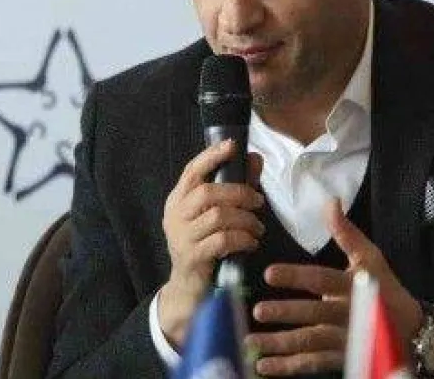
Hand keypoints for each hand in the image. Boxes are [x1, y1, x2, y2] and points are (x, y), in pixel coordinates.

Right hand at [158, 140, 264, 346]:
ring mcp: (180, 237)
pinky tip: (251, 242)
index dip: (211, 156)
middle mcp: (175, 215)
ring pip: (218, 216)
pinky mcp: (192, 257)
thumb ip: (236, 186)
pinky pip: (222, 240)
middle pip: (208, 193)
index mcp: (178, 200)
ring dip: (246, 219)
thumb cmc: (205, 245)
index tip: (232, 146)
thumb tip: (255, 158)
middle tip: (259, 201)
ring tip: (258, 228)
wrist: (189, 288)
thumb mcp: (217, 215)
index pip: (191, 171)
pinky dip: (243, 238)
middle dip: (240, 193)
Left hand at [246, 198, 423, 375]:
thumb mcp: (370, 257)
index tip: (269, 273)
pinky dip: (288, 368)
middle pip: (315, 314)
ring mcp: (345, 340)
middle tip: (257, 310)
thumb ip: (346, 232)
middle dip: (286, 313)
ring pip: (310, 343)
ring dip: (280, 344)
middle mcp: (349, 314)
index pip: (322, 279)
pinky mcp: (342, 359)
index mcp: (354, 286)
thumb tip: (330, 201)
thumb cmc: (385, 287)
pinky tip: (264, 366)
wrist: (411, 329)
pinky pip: (312, 365)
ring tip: (251, 341)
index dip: (295, 276)